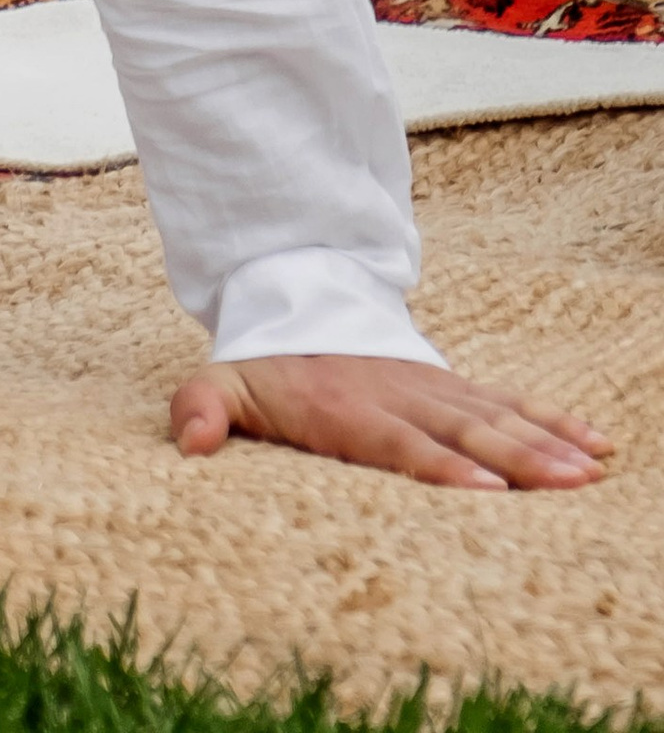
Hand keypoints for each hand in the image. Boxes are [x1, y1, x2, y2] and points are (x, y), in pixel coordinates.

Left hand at [170, 352, 610, 489]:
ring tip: (588, 469)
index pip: (396, 440)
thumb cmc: (265, 365)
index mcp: (346, 406)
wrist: (296, 296)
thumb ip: (202, 407)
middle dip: (514, 458)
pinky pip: (507, 401)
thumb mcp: (223, 380)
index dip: (438, 462)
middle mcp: (399, 395)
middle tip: (563, 482)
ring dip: (543, 442)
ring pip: (495, 416)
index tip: (482, 486)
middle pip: (462, 430)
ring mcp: (432, 389)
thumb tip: (191, 444)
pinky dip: (550, 420)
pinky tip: (592, 444)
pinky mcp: (453, 386)